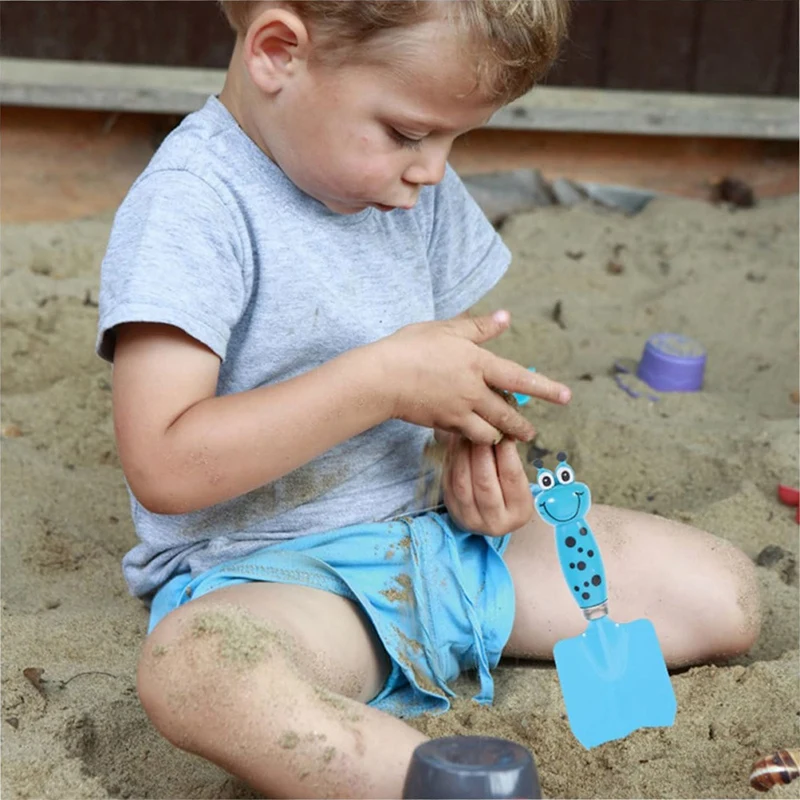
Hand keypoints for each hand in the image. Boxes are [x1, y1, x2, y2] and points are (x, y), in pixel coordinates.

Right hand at [376, 310, 570, 444]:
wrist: (382, 377)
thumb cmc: (411, 347)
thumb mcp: (447, 330)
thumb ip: (479, 327)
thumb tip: (506, 317)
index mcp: (479, 363)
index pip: (520, 378)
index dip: (545, 388)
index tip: (566, 397)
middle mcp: (474, 390)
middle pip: (508, 414)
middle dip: (522, 426)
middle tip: (531, 433)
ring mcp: (459, 411)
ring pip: (491, 431)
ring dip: (500, 435)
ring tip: (504, 437)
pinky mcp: (444, 425)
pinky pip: (467, 437)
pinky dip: (475, 438)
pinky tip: (472, 436)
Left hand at [441, 433, 533, 535]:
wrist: (489, 518)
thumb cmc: (508, 494)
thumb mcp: (518, 483)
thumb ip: (510, 461)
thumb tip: (502, 430)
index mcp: (519, 512)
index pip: (512, 478)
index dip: (506, 452)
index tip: (503, 432)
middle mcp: (495, 521)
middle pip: (485, 482)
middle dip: (482, 451)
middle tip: (480, 429)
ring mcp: (470, 518)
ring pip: (463, 483)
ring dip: (463, 453)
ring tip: (467, 433)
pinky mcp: (452, 510)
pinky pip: (449, 482)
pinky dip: (452, 460)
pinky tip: (455, 444)